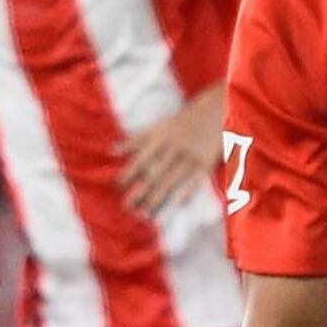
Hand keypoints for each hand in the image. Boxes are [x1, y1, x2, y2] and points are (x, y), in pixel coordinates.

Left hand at [117, 90, 226, 216]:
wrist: (215, 111)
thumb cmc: (182, 121)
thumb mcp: (158, 126)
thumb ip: (135, 139)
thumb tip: (111, 151)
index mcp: (160, 137)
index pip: (140, 158)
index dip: (128, 173)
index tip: (118, 186)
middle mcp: (174, 148)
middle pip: (153, 175)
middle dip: (139, 193)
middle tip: (126, 208)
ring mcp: (190, 157)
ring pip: (170, 182)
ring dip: (156, 199)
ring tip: (144, 215)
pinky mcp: (205, 164)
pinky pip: (194, 182)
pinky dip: (186, 193)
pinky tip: (175, 206)